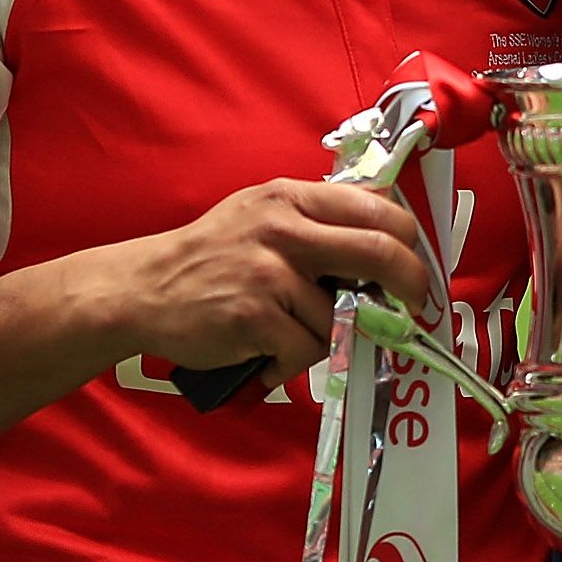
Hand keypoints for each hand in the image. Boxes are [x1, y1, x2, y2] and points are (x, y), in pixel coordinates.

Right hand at [98, 179, 433, 387]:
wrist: (143, 288)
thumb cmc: (211, 254)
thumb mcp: (262, 212)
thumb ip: (316, 218)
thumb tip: (386, 235)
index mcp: (292, 197)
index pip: (377, 206)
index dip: (410, 241)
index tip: (418, 266)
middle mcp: (284, 228)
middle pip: (380, 251)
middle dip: (410, 285)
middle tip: (412, 308)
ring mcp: (270, 272)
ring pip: (341, 316)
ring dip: (329, 338)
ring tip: (293, 337)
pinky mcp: (256, 316)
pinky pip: (308, 350)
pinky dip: (294, 364)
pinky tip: (268, 356)